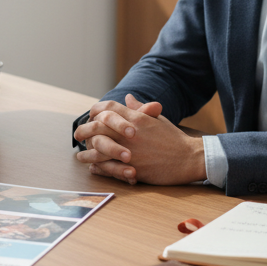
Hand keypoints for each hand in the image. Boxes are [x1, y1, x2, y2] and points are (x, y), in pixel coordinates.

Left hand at [72, 95, 205, 184]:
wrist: (189, 158)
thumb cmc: (173, 139)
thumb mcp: (157, 119)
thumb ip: (140, 108)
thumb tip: (127, 97)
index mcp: (136, 118)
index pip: (108, 108)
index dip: (96, 110)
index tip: (90, 116)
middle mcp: (130, 133)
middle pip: (98, 126)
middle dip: (84, 130)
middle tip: (77, 135)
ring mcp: (130, 150)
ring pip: (99, 149)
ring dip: (87, 153)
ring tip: (80, 156)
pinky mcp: (132, 168)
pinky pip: (108, 167)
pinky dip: (98, 168)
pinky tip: (92, 168)